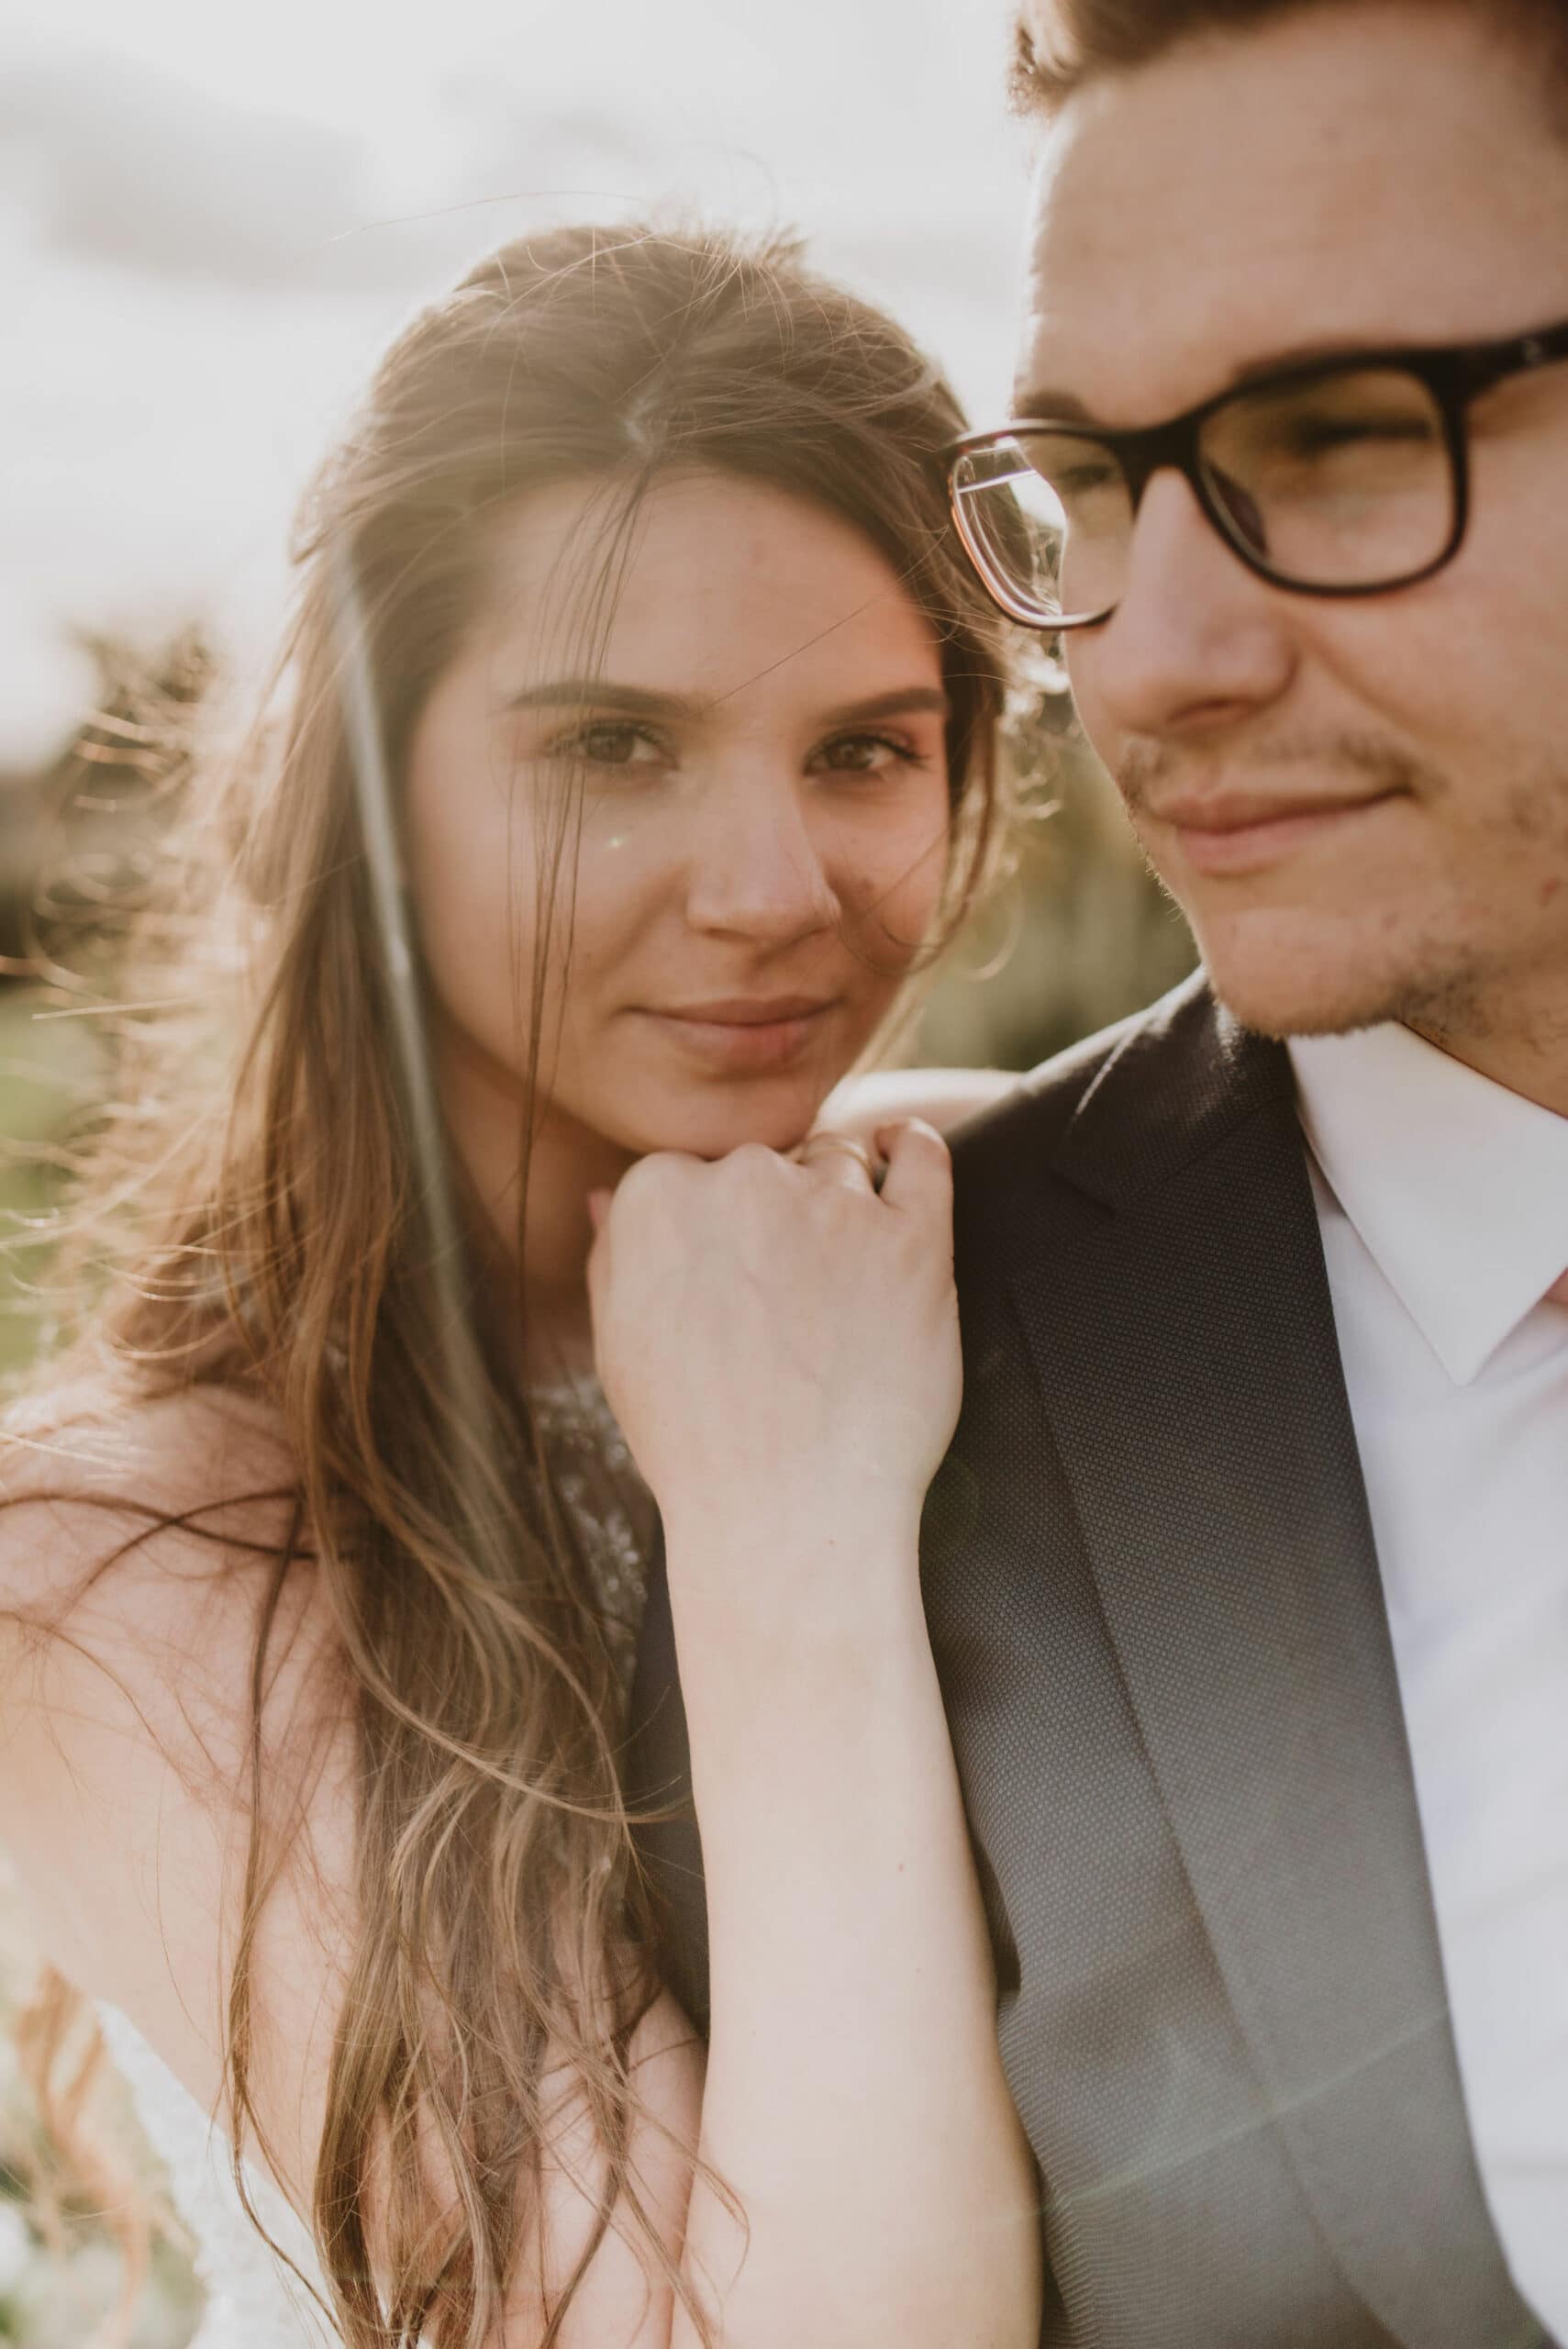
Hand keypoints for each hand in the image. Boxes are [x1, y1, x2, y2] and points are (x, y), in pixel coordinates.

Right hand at [586, 1122, 959, 1552]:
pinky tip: (901, 1152)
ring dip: (840, 1199)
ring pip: (840, 1159)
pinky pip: (923, 1155)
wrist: (786, 1516)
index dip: (717, 1227)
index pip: (695, 1170)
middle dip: (774, 1212)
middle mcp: (741, 1179)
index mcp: (656, 1196)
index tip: (732, 1281)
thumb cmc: (694, 1444)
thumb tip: (608, 1195)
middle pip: (767, 1161)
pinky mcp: (913, 1237)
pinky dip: (912, 1144)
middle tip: (785, 1301)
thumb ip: (614, 1256)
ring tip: (841, 1283)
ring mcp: (832, 1205)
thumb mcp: (619, 1347)